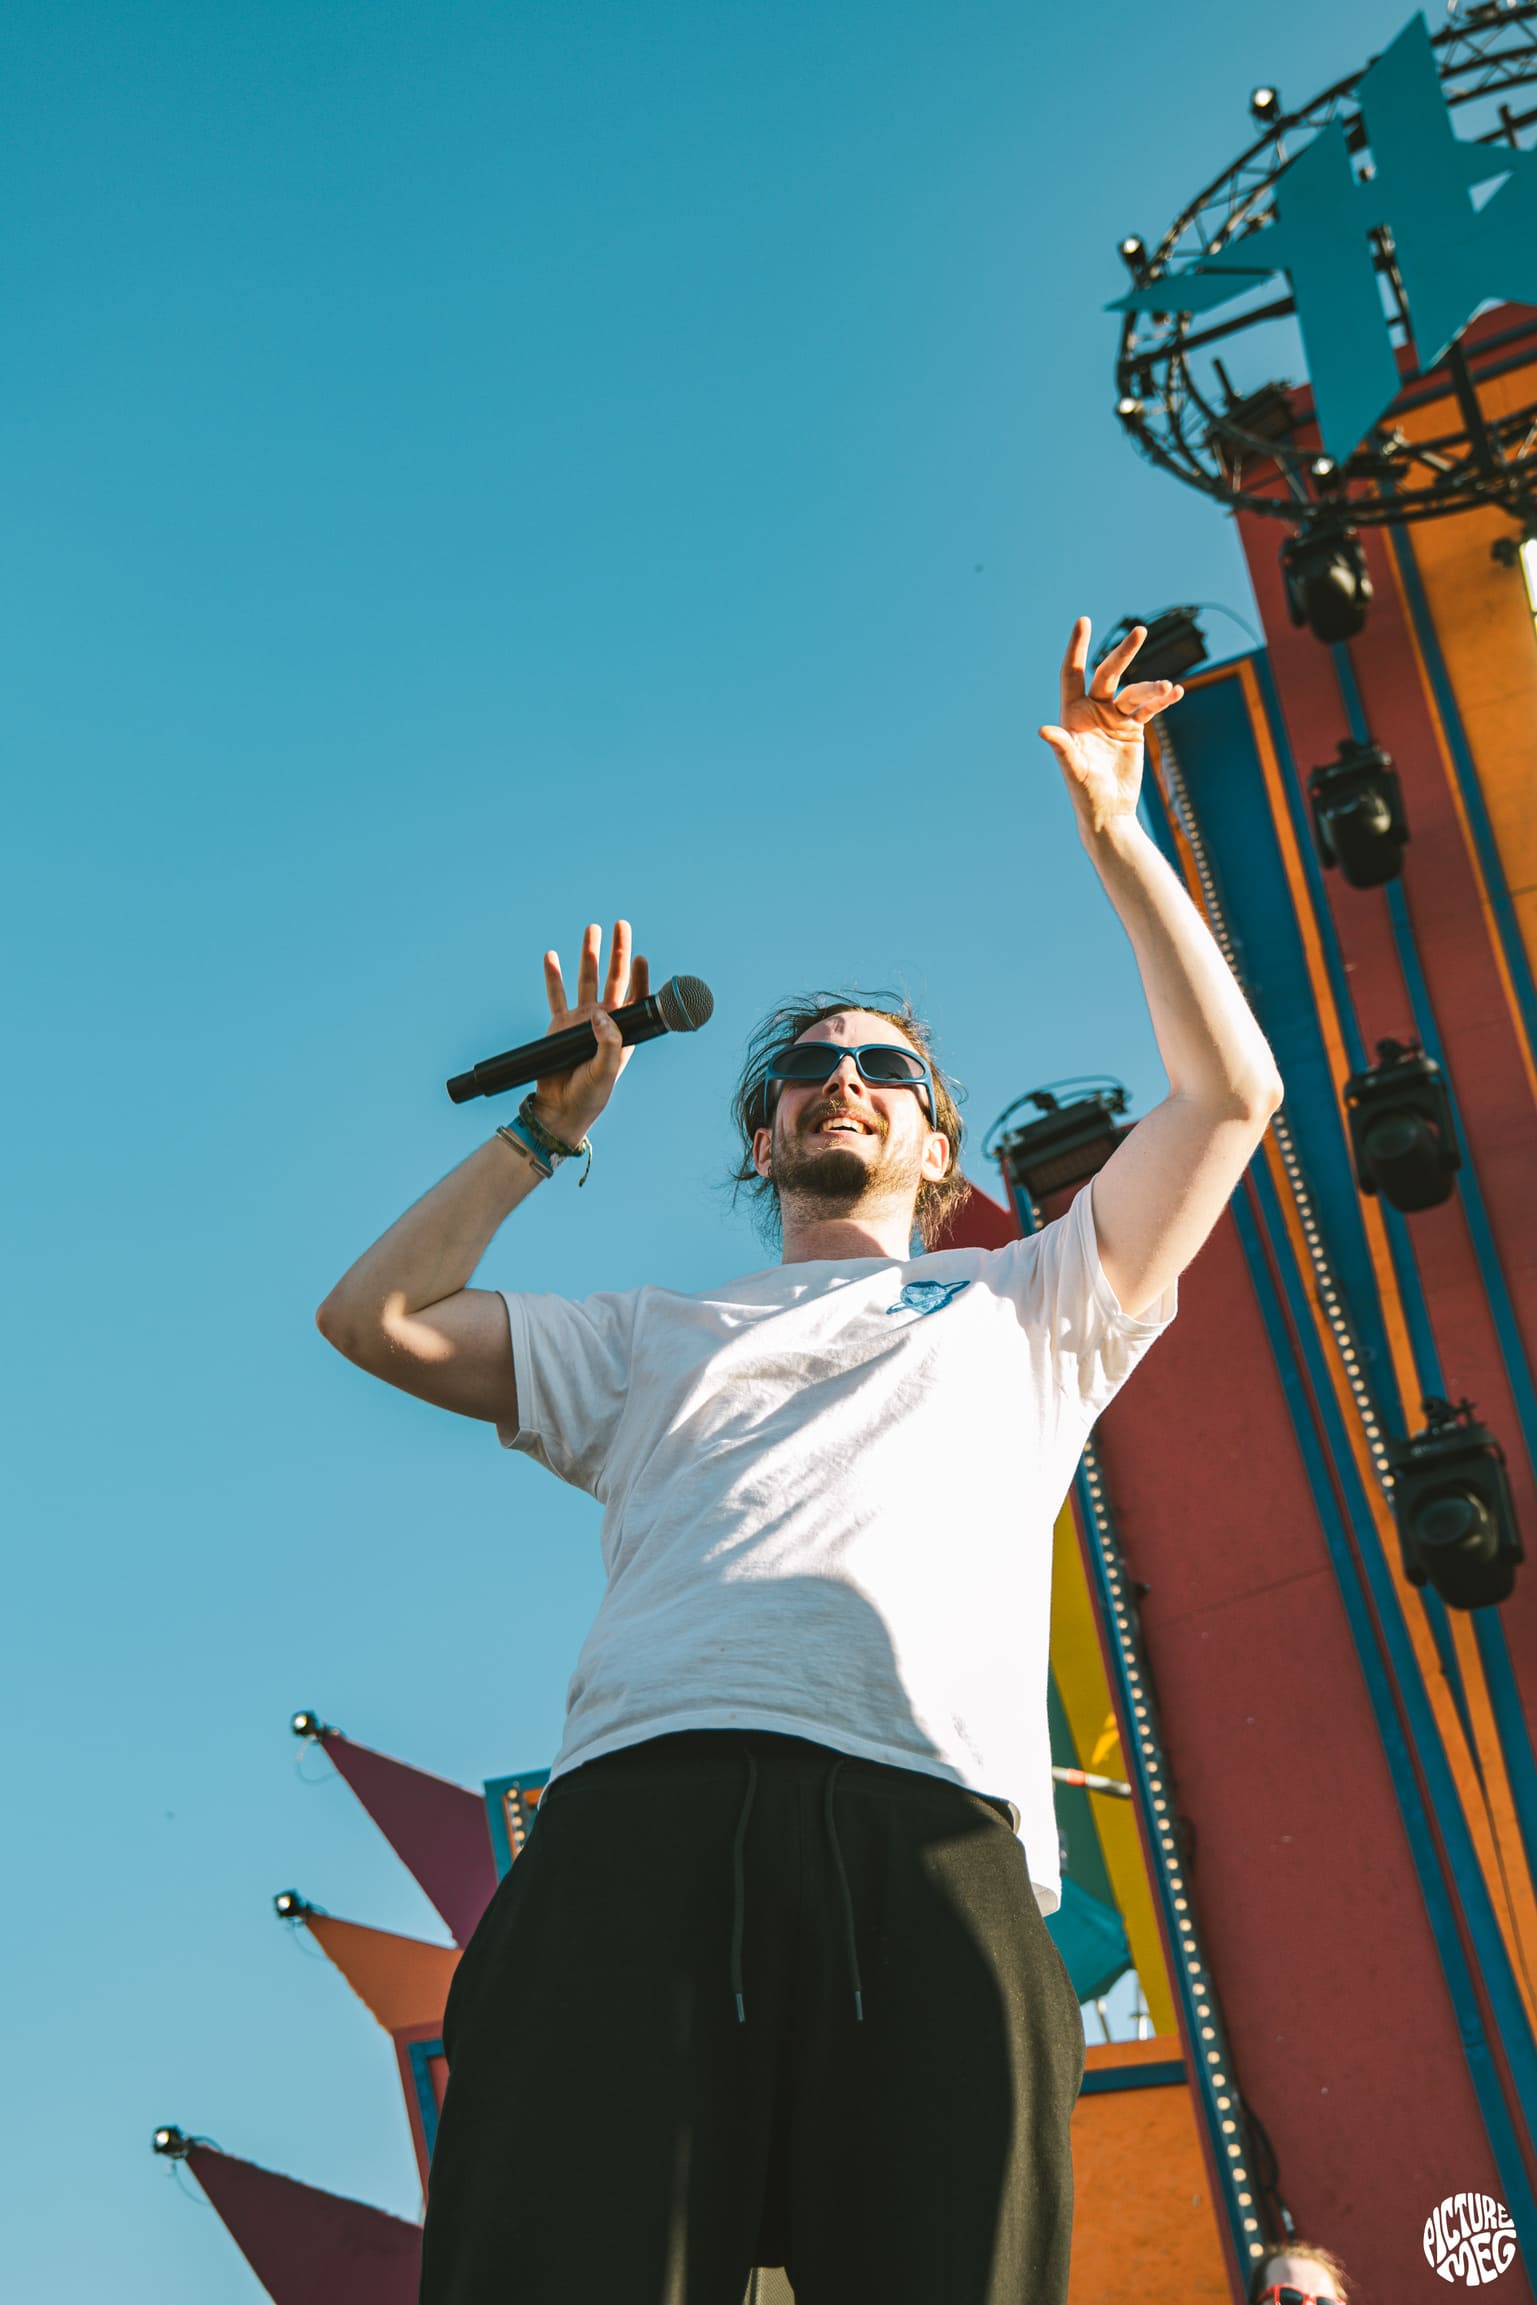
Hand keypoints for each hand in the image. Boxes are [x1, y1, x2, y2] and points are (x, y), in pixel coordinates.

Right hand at [532, 920, 649, 1144]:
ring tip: (592, 928)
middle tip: (622, 924)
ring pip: (586, 979)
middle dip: (618, 951)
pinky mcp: (560, 1025)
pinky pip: (556, 995)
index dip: (640, 976)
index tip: (641, 957)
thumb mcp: (606, 1072)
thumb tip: (601, 1014)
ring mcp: (582, 1020)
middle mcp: (605, 1020)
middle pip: (613, 977)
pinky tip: (551, 956)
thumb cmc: (591, 1095)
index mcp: (623, 1031)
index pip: (635, 997)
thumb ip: (608, 1043)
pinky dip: (553, 976)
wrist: (562, 1109)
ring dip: (589, 954)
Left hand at [1038, 617, 1184, 838]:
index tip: (1083, 621)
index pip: (1074, 673)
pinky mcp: (1132, 728)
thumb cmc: (1084, 793)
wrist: (1108, 810)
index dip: (1077, 648)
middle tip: (1139, 632)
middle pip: (1108, 674)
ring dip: (1152, 688)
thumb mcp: (1074, 770)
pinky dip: (1162, 699)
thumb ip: (1062, 748)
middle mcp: (1093, 711)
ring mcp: (1114, 718)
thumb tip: (1044, 731)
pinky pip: (1149, 707)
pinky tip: (1176, 693)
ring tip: (1167, 690)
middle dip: (1123, 653)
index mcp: (1073, 714)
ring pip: (1135, 691)